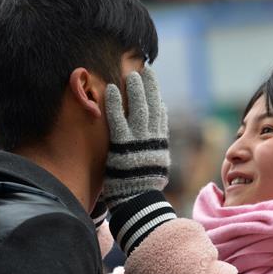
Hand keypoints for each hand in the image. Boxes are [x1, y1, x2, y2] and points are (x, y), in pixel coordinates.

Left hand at [101, 67, 169, 209]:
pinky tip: (111, 89)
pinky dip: (115, 104)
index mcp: (160, 144)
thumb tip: (159, 131)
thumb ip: (156, 147)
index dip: (157, 98)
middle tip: (145, 71)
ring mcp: (137, 142)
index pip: (161, 116)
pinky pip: (118, 120)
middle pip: (153, 107)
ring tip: (132, 75)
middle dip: (150, 88)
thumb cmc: (142, 186)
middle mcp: (151, 140)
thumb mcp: (156, 166)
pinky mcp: (122, 146)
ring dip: (136, 91)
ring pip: (139, 109)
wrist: (136, 202)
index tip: (153, 86)